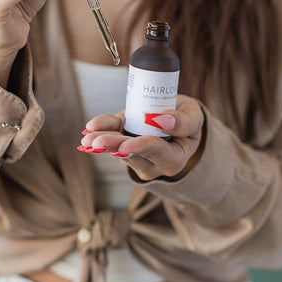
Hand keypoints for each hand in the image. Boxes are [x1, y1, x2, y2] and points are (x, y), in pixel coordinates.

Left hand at [78, 95, 204, 180]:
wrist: (177, 118)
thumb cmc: (188, 118)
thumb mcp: (194, 117)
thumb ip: (184, 122)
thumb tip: (161, 119)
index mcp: (174, 159)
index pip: (157, 152)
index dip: (141, 147)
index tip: (126, 145)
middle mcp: (153, 163)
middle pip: (131, 155)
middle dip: (113, 146)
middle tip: (96, 142)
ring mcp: (136, 156)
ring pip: (117, 150)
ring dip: (102, 141)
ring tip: (87, 138)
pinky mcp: (124, 144)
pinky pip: (110, 141)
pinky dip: (100, 132)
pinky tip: (88, 130)